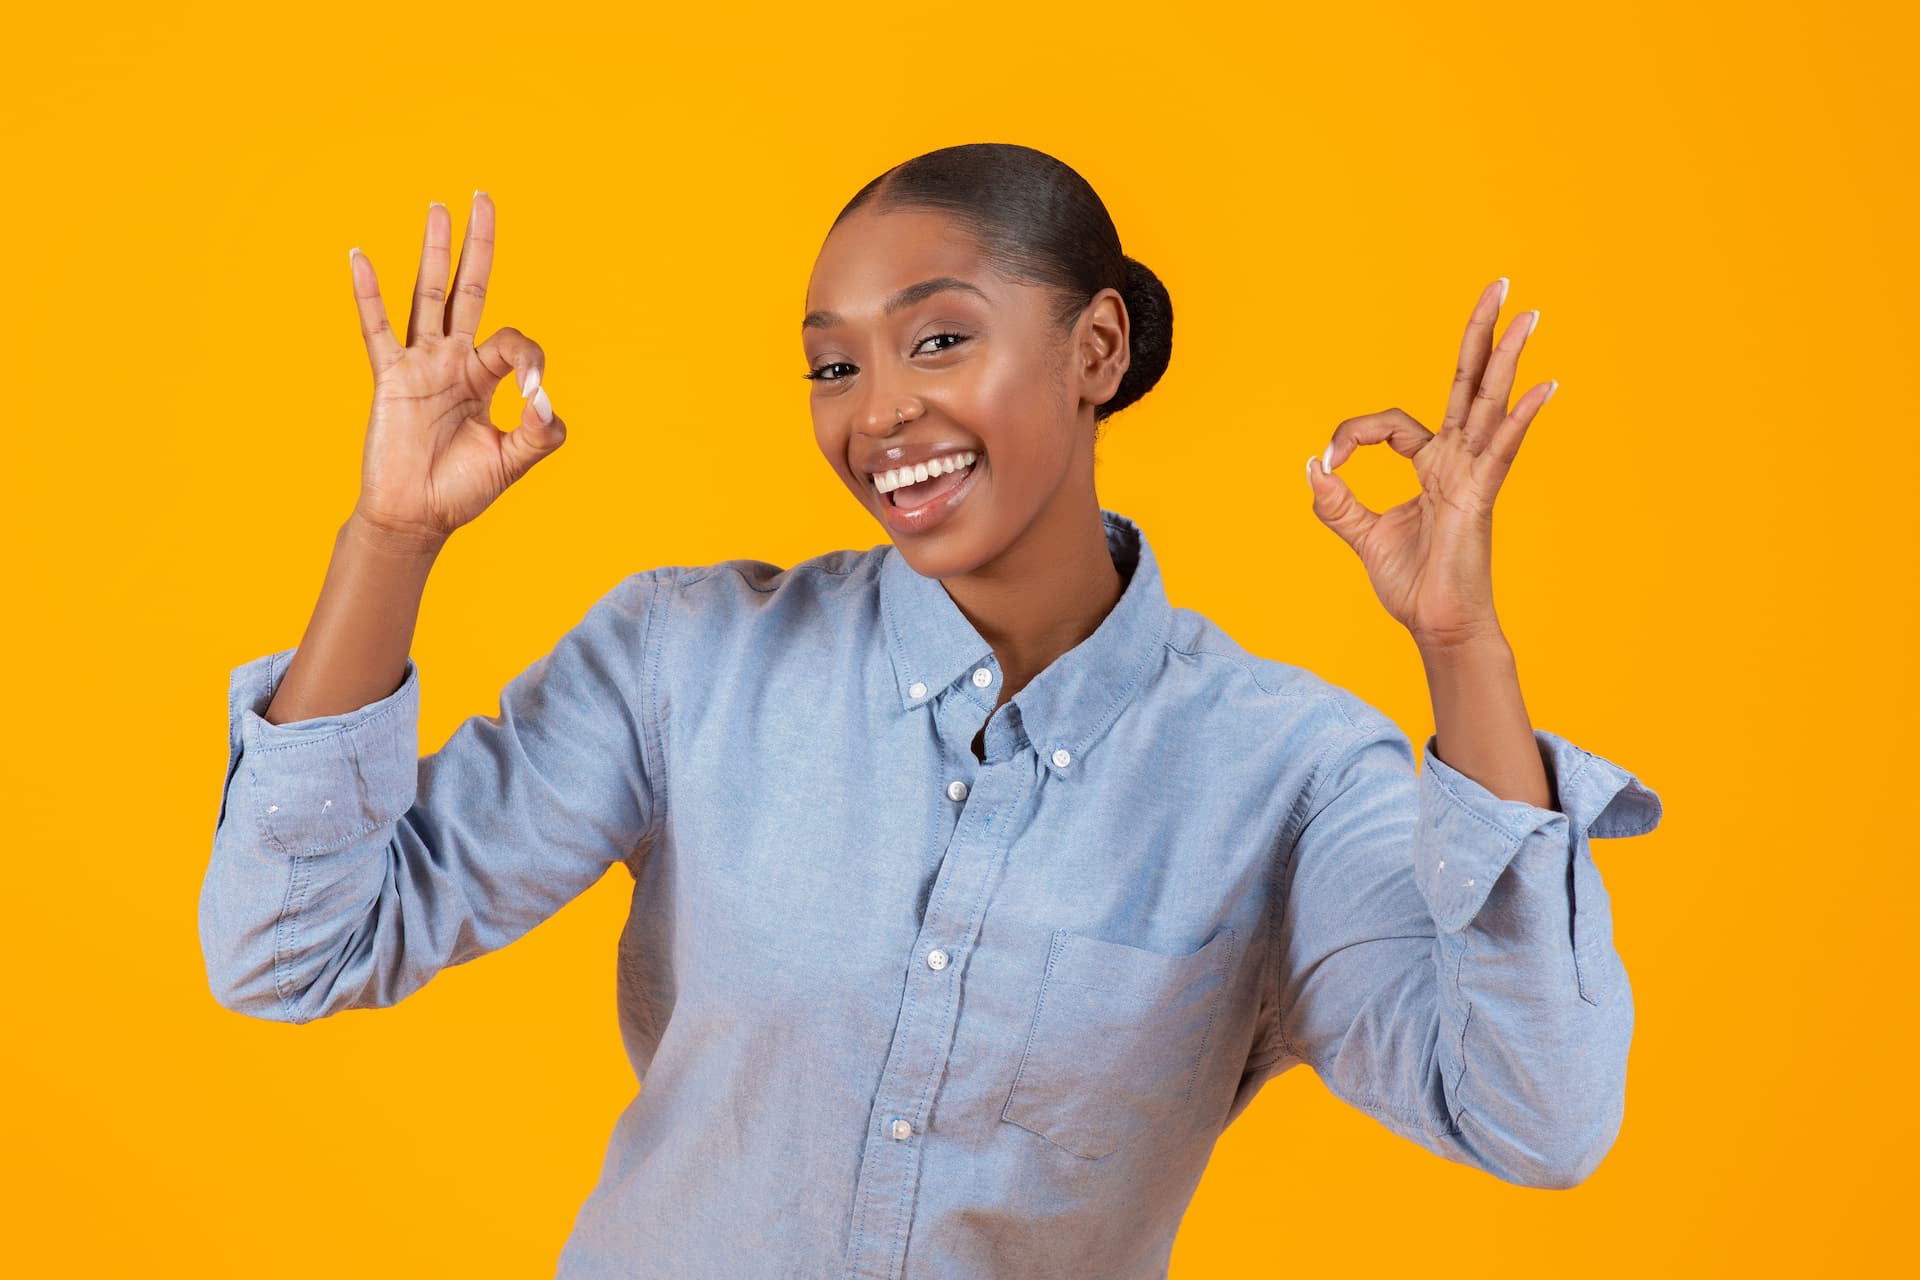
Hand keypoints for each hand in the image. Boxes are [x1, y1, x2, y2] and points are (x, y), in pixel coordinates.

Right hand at [347, 192, 563, 550]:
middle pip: (468, 289)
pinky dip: (369, 292)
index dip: (530, 360)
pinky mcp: (390, 377)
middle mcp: (453, 360)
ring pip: (428, 294)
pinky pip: (377, 328)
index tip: (535, 395)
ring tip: (439, 206)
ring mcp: (420, 363)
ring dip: (434, 251)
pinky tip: (360, 255)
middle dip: (478, 245)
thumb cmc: (463, 490)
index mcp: (485, 376)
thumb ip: (542, 431)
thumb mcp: (515, 460)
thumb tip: (546, 396)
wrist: (417, 517)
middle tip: (483, 197)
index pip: (514, 342)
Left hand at [1305, 278, 1555, 649]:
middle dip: (1479, 335)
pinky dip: (1520, 419)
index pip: (1391, 424)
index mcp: (1430, 466)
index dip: (1353, 434)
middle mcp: (1457, 461)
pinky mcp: (1481, 496)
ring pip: (1488, 403)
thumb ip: (1336, 501)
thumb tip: (1313, 465)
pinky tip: (1544, 387)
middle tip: (1500, 286)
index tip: (1330, 460)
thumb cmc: (1412, 584)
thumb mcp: (1361, 535)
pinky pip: (1502, 450)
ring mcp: (1473, 474)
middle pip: (1467, 384)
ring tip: (1528, 314)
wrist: (1436, 626)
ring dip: (1506, 357)